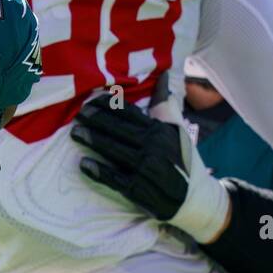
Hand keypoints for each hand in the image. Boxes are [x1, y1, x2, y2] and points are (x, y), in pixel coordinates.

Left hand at [71, 96, 230, 242]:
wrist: (196, 198)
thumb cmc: (183, 160)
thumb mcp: (177, 129)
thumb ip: (164, 103)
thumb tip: (162, 74)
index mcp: (160, 130)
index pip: (129, 113)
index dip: (108, 105)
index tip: (91, 100)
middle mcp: (154, 147)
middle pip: (118, 130)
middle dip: (96, 120)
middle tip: (78, 114)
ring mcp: (146, 169)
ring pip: (114, 151)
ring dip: (93, 140)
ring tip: (76, 132)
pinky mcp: (139, 190)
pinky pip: (115, 179)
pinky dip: (99, 171)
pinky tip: (84, 164)